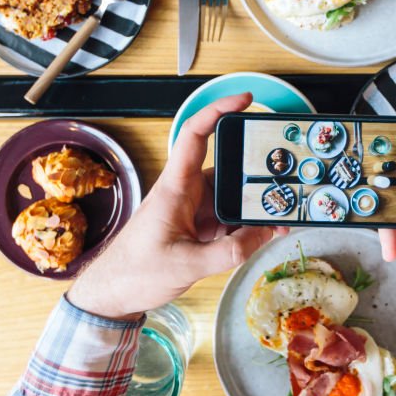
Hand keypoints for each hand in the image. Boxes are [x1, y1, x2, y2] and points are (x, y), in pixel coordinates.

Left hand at [67, 93, 276, 319]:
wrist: (112, 294)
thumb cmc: (135, 273)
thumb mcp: (187, 266)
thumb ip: (230, 252)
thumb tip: (265, 235)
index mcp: (175, 188)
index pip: (195, 135)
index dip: (218, 111)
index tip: (244, 101)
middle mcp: (185, 192)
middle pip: (226, 167)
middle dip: (255, 170)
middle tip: (283, 172)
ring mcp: (192, 209)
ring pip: (231, 196)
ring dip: (253, 205)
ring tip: (281, 213)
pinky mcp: (196, 226)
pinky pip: (228, 218)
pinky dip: (246, 225)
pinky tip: (264, 233)